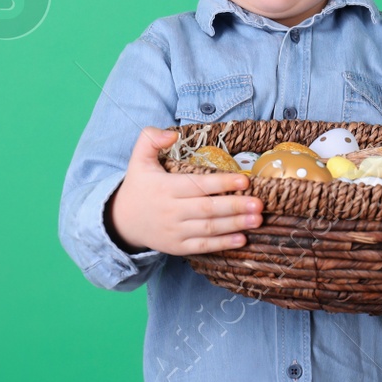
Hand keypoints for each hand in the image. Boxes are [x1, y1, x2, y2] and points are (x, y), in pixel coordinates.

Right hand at [107, 127, 262, 256]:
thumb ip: (151, 138)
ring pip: (208, 229)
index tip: (245, 181)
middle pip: (207, 209)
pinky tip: (242, 239)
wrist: (122, 221)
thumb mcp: (138, 158)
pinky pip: (202, 247)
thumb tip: (172, 133)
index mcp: (165, 188)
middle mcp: (171, 211)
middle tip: (259, 204)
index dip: (222, 183)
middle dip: (235, 206)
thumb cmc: (138, 186)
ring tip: (257, 220)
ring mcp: (174, 232)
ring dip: (235, 225)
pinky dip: (223, 244)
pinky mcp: (177, 247)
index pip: (198, 185)